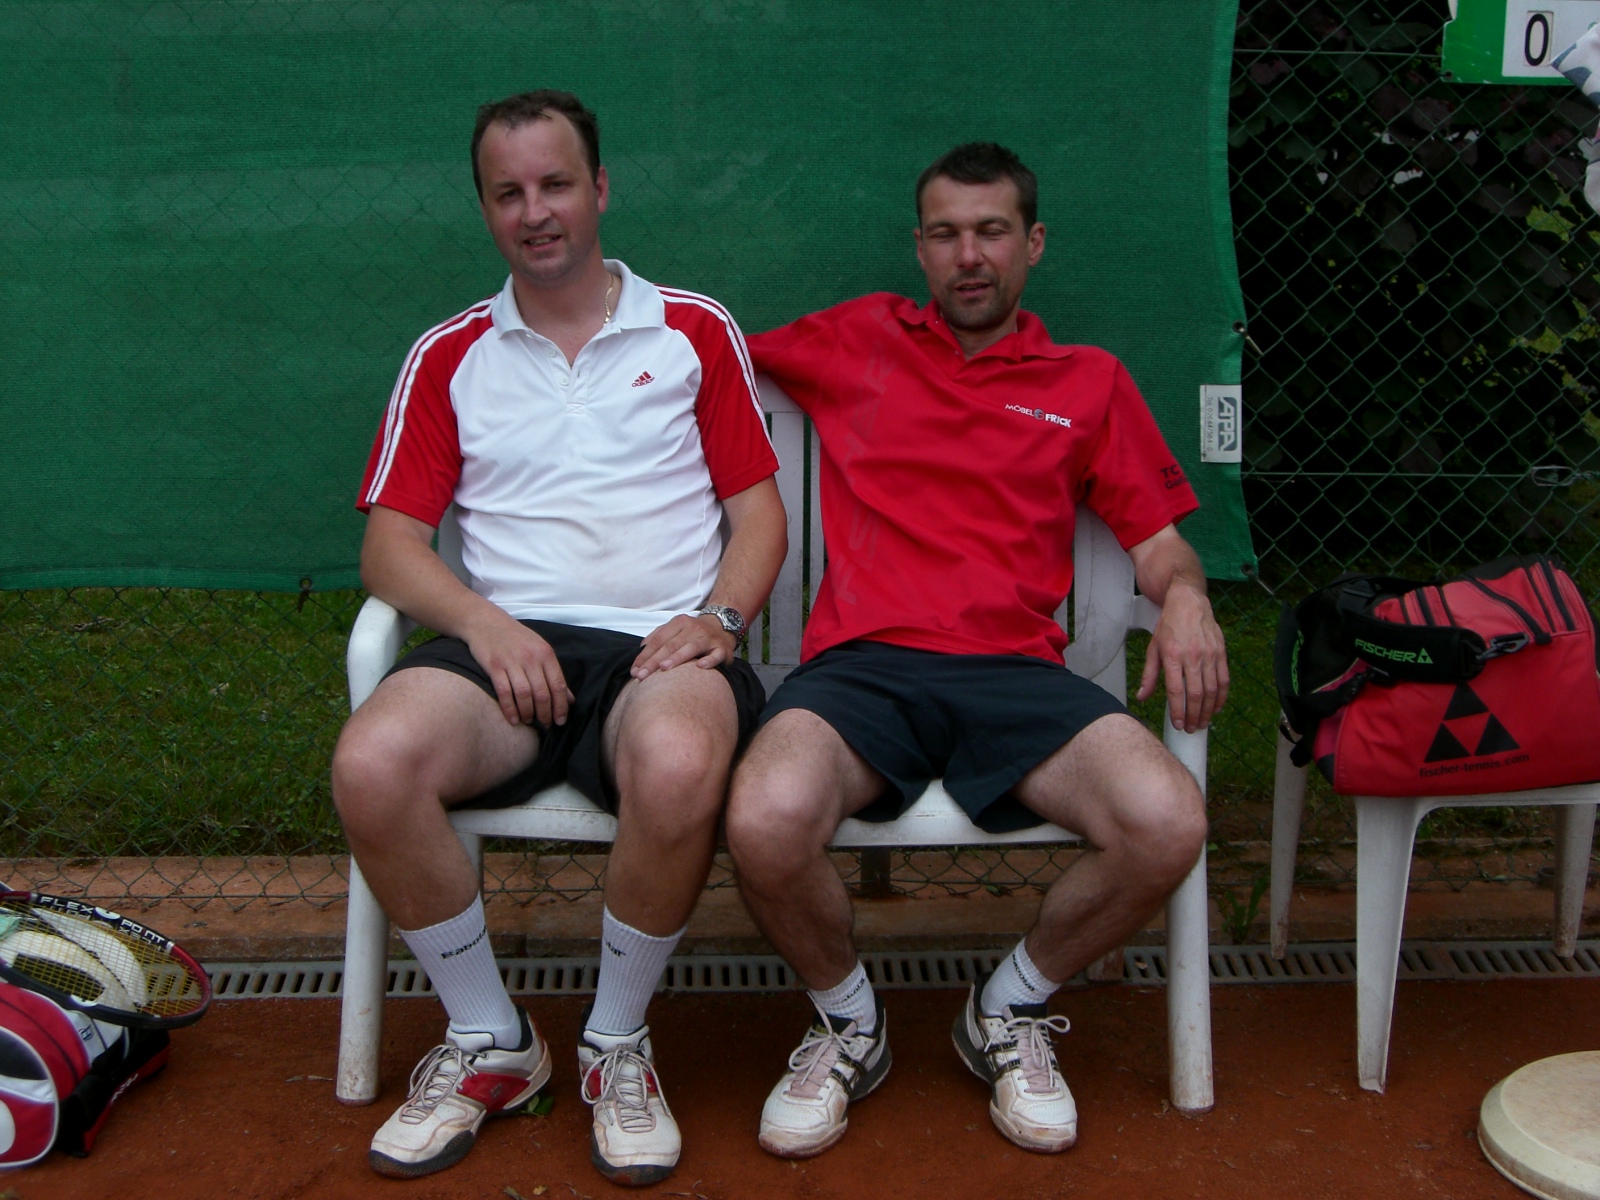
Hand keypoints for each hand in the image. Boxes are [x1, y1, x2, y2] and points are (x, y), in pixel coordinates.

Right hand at [463, 615, 574, 726]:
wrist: (485, 622)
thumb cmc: (515, 638)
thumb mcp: (539, 649)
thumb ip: (553, 673)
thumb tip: (569, 699)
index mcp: (545, 653)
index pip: (558, 685)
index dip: (561, 706)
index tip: (561, 721)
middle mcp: (530, 658)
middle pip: (542, 694)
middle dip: (545, 714)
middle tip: (545, 724)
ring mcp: (512, 662)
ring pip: (525, 695)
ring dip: (528, 713)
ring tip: (529, 721)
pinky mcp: (494, 666)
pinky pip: (504, 693)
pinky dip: (510, 709)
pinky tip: (513, 719)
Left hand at [632, 613, 737, 678]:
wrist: (723, 625)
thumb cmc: (694, 631)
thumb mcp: (676, 627)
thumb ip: (659, 635)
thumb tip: (641, 648)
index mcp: (679, 623)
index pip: (658, 640)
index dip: (645, 655)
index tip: (635, 670)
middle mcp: (693, 629)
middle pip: (671, 645)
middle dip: (654, 661)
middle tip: (642, 675)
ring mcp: (708, 638)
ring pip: (691, 648)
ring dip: (677, 658)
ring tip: (663, 668)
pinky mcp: (722, 648)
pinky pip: (715, 655)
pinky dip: (709, 660)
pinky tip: (700, 667)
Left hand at [1137, 581, 1228, 732]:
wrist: (1189, 602)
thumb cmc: (1168, 626)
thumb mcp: (1153, 648)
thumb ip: (1149, 675)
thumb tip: (1142, 697)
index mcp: (1173, 656)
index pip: (1177, 691)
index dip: (1178, 711)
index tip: (1177, 724)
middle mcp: (1193, 656)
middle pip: (1196, 694)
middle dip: (1194, 716)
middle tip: (1190, 728)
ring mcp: (1210, 654)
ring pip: (1212, 690)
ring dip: (1208, 710)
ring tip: (1202, 723)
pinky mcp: (1221, 652)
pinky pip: (1224, 680)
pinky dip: (1221, 697)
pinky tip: (1216, 708)